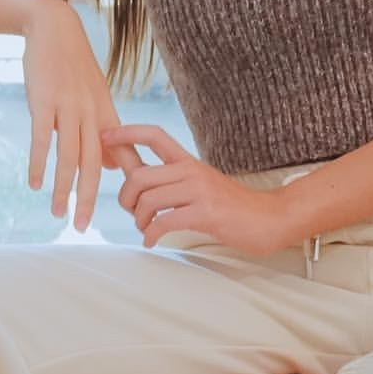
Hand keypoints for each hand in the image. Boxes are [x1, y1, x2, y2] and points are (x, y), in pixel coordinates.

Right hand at [21, 0, 146, 232]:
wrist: (55, 28)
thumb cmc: (74, 67)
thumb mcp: (95, 98)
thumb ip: (103, 133)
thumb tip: (111, 168)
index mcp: (106, 116)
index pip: (122, 156)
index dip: (127, 185)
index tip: (132, 213)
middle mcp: (91, 114)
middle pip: (94, 164)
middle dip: (90, 198)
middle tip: (84, 226)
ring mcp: (68, 107)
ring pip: (68, 156)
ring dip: (62, 187)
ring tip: (57, 213)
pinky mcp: (44, 101)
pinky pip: (42, 138)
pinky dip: (39, 162)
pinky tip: (34, 183)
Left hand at [100, 124, 287, 254]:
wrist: (268, 218)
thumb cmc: (230, 206)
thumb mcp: (198, 184)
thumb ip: (169, 179)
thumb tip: (133, 176)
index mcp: (188, 161)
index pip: (154, 135)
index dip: (126, 133)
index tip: (104, 137)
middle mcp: (191, 171)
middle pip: (139, 174)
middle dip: (125, 197)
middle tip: (132, 212)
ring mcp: (199, 191)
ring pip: (148, 199)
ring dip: (138, 220)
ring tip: (145, 228)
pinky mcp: (205, 213)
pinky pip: (164, 222)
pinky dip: (151, 235)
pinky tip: (152, 241)